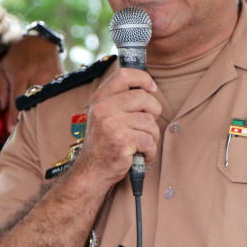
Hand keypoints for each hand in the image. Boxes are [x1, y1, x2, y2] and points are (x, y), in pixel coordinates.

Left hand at [0, 35, 63, 132]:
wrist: (38, 41)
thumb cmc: (17, 57)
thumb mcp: (2, 69)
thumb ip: (0, 88)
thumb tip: (3, 107)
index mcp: (19, 75)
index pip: (17, 102)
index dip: (14, 118)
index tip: (12, 130)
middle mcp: (36, 76)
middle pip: (33, 104)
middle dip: (28, 118)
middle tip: (24, 129)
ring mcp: (50, 76)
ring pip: (46, 100)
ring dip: (41, 112)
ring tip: (37, 122)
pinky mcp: (60, 76)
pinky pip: (56, 94)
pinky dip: (52, 102)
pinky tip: (49, 110)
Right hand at [73, 67, 161, 189]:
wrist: (92, 170)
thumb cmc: (104, 143)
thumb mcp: (104, 115)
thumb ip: (119, 100)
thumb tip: (149, 88)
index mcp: (100, 98)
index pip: (124, 75)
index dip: (143, 78)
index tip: (151, 88)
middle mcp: (104, 108)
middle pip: (144, 98)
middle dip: (154, 112)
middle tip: (148, 126)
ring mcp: (112, 124)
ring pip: (150, 121)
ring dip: (152, 135)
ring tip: (143, 144)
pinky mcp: (122, 140)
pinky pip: (149, 140)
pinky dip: (150, 151)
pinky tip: (142, 155)